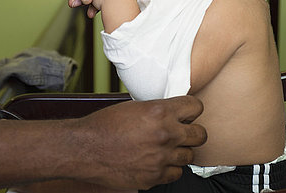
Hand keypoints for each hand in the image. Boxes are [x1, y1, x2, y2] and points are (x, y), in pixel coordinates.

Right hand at [70, 96, 206, 189]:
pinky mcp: (154, 177)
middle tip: (182, 132)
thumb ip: (159, 110)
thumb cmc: (105, 125)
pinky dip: (169, 168)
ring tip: (165, 148)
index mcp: (160, 112)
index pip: (195, 107)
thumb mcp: (135, 107)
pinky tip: (157, 161)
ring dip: (180, 151)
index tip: (187, 113)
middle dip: (192, 132)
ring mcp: (161, 158)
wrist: (85, 148)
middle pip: (200, 135)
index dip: (191, 110)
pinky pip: (175, 173)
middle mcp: (165, 134)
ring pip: (190, 156)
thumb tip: (175, 113)